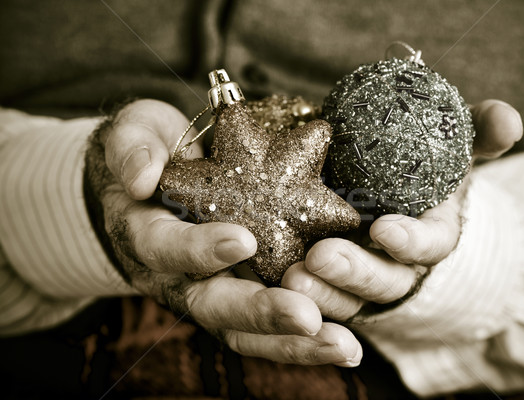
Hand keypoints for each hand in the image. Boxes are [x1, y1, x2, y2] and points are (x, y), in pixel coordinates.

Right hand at [84, 99, 360, 366]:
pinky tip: (347, 343)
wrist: (159, 179)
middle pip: (211, 305)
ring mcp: (210, 289)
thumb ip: (133, 149)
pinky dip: (304, 340)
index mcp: (147, 233)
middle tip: (306, 316)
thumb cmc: (154, 150)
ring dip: (291, 341)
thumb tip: (141, 180)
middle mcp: (176, 275)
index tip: (242, 240)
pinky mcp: (241, 293)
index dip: (198, 249)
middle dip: (259, 312)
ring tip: (341, 345)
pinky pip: (268, 326)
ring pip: (244, 329)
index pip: (164, 248)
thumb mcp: (134, 132)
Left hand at [282, 100, 523, 320]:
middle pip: (385, 281)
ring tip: (291, 279)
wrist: (391, 195)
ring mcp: (365, 281)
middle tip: (320, 257)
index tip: (384, 228)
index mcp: (430, 234)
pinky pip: (319, 302)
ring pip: (349, 300)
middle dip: (355, 272)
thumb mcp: (449, 148)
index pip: (430, 246)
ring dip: (322, 293)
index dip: (411, 241)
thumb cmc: (419, 170)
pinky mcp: (334, 287)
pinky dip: (301, 300)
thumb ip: (478, 133)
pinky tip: (274, 286)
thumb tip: (508, 119)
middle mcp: (400, 266)